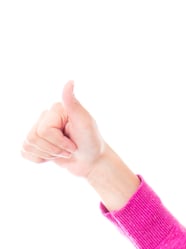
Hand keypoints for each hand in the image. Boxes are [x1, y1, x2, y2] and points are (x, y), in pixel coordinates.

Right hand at [21, 82, 139, 210]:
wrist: (93, 162)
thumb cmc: (92, 142)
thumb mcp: (85, 123)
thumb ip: (74, 104)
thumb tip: (70, 82)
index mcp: (54, 111)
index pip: (44, 131)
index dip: (59, 142)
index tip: (74, 144)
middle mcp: (44, 117)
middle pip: (34, 138)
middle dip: (55, 150)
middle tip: (70, 149)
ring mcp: (39, 130)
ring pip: (29, 146)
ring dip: (49, 155)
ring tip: (64, 152)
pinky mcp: (36, 144)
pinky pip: (26, 153)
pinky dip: (40, 159)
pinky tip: (53, 156)